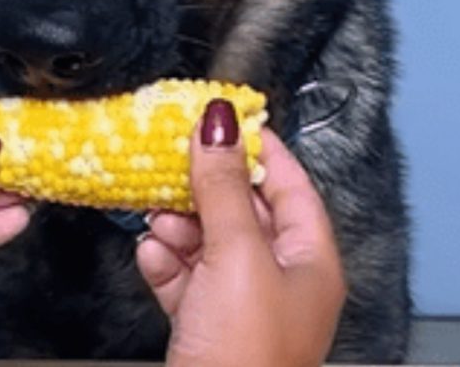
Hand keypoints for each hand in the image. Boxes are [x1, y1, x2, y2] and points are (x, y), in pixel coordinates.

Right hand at [136, 101, 345, 366]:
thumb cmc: (246, 352)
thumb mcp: (236, 256)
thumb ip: (222, 187)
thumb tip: (218, 120)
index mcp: (309, 257)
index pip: (289, 183)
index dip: (257, 147)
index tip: (219, 116)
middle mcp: (280, 277)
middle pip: (243, 211)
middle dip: (204, 188)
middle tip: (168, 159)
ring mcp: (243, 303)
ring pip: (209, 244)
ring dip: (179, 226)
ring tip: (155, 216)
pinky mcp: (207, 326)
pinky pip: (186, 280)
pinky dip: (167, 265)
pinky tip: (150, 255)